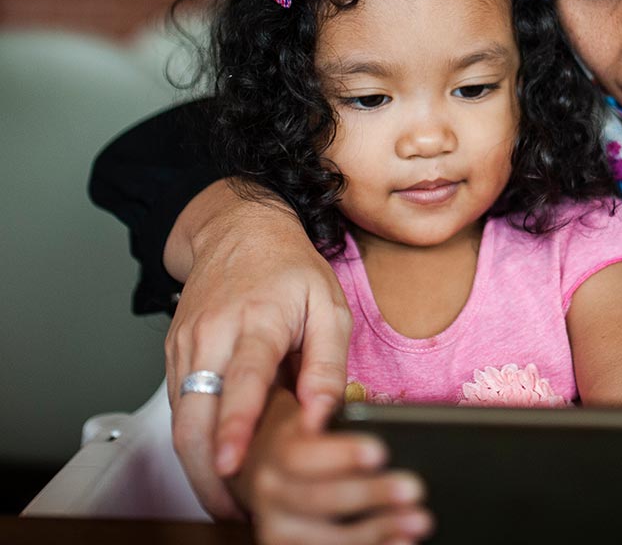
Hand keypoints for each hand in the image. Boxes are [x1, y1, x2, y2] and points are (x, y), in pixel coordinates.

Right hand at [165, 179, 351, 517]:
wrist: (239, 231)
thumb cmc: (290, 270)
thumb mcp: (329, 307)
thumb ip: (327, 364)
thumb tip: (323, 417)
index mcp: (257, 320)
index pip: (242, 380)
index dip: (237, 426)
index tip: (234, 464)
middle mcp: (211, 336)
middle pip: (193, 414)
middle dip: (206, 471)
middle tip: (233, 511)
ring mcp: (185, 347)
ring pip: (179, 420)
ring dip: (198, 466)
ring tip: (229, 503)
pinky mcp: (172, 358)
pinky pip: (178, 410)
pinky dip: (193, 444)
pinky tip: (217, 467)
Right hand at [239, 400, 431, 544]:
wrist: (260, 466)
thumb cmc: (301, 430)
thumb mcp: (307, 403)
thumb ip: (319, 395)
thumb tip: (324, 406)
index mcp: (272, 447)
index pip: (299, 454)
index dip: (339, 454)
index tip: (379, 452)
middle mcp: (266, 488)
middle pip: (314, 498)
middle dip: (368, 494)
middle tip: (414, 488)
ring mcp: (274, 523)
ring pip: (320, 538)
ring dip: (373, 532)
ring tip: (418, 520)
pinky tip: (401, 543)